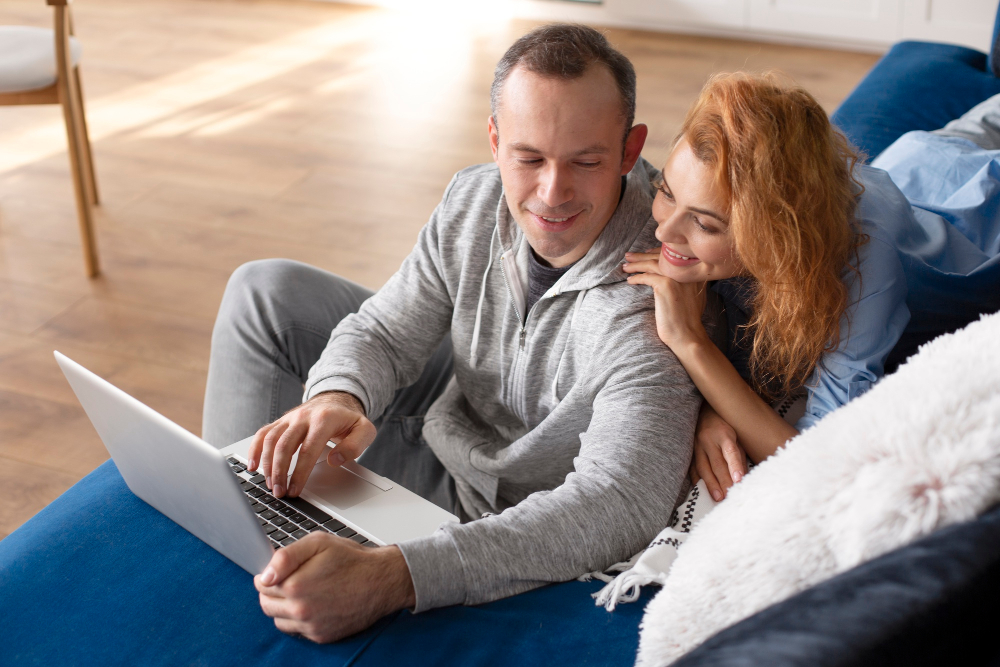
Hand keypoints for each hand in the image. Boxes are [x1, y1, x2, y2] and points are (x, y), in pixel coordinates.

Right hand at [248, 391, 375, 497]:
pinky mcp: (281, 421)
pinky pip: (263, 434)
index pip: (308, 449)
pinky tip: (252, 466)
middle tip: (279, 493)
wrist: (337, 398)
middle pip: (284, 445)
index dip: (299, 472)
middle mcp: (304, 417)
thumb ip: (355, 445)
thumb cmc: (349, 419)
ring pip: (271, 440)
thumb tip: (335, 460)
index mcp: (324, 419)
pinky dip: (254, 450)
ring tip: (269, 485)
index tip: (295, 490)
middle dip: (279, 472)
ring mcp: (290, 418)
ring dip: (267, 465)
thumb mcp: (364, 430)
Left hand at [255, 533, 415, 642]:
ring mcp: (310, 626)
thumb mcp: (318, 543)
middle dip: (271, 591)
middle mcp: (300, 610)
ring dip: (282, 607)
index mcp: (296, 585)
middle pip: (266, 604)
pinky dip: (298, 619)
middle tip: (288, 579)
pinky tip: (312, 604)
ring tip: (301, 591)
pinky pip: (296, 630)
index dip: (268, 574)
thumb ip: (286, 556)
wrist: (381, 582)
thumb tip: (265, 574)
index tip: (278, 570)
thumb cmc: (352, 560)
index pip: (261, 584)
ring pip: (278, 619)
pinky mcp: (321, 636)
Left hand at [622, 250, 708, 351]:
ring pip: (652, 264)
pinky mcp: (665, 285)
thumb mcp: (694, 296)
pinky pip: (646, 276)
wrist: (687, 334)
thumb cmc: (688, 320)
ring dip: (636, 264)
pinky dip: (636, 278)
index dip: (657, 253)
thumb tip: (674, 277)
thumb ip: (687, 283)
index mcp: (694, 271)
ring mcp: (676, 277)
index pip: (673, 255)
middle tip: (629, 255)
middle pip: (661, 257)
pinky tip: (630, 281)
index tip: (646, 253)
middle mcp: (687, 270)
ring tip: (625, 266)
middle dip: (642, 255)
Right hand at [690, 402, 747, 500]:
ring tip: (718, 497)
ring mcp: (696, 444)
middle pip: (717, 464)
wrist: (703, 409)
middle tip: (730, 496)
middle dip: (723, 481)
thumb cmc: (725, 423)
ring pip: (703, 467)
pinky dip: (697, 479)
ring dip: (711, 484)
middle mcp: (708, 439)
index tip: (739, 480)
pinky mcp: (689, 449)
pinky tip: (701, 489)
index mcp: (724, 433)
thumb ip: (739, 454)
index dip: (735, 466)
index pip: (730, 452)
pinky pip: (692, 466)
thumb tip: (742, 476)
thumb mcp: (736, 434)